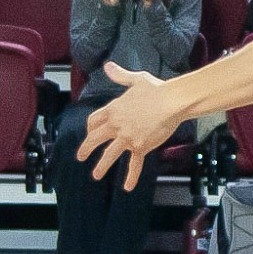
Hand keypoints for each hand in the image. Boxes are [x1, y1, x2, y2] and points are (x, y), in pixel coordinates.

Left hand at [79, 63, 182, 191]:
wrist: (172, 102)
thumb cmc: (156, 89)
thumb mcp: (136, 80)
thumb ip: (120, 76)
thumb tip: (108, 66)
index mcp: (113, 109)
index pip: (94, 120)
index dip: (91, 127)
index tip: (90, 132)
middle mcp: (116, 125)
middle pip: (95, 138)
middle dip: (86, 148)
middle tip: (80, 156)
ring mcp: (127, 138)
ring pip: (109, 154)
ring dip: (101, 166)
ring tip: (95, 175)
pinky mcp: (140, 147)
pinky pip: (134, 164)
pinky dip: (131, 176)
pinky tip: (127, 187)